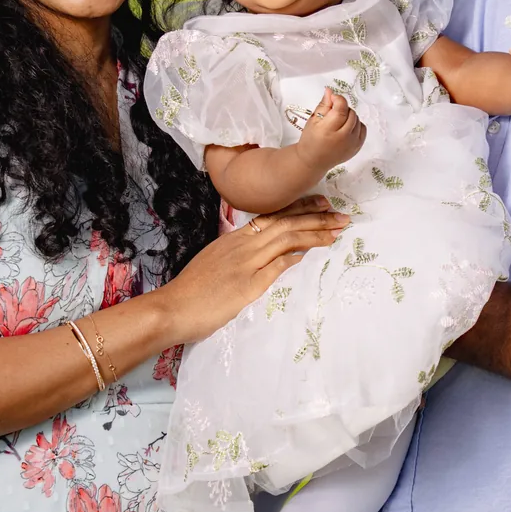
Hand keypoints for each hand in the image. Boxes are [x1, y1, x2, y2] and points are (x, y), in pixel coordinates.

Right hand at [159, 197, 348, 342]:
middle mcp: (241, 246)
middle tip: (340, 214)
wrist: (170, 308)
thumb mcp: (217, 265)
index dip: (299, 208)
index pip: (273, 216)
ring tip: (336, 230)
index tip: (321, 203)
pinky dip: (293, 256)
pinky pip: (274, 266)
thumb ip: (243, 256)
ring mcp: (244, 264)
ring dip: (313, 233)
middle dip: (316, 216)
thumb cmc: (192, 292)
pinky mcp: (246, 285)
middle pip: (284, 223)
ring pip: (284, 238)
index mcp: (233, 239)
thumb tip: (276, 254)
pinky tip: (310, 252)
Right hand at [298, 87, 366, 171]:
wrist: (314, 160)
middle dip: (342, 108)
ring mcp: (352, 143)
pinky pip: (362, 128)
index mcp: (328, 130)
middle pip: (350, 113)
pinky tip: (346, 128)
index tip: (332, 98)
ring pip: (357, 119)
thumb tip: (330, 91)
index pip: (341, 108)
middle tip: (333, 113)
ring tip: (338, 122)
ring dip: (349, 116)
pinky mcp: (358, 147)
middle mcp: (343, 137)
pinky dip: (356, 124)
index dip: (338, 99)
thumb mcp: (313, 120)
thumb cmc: (311, 139)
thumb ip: (324, 105)